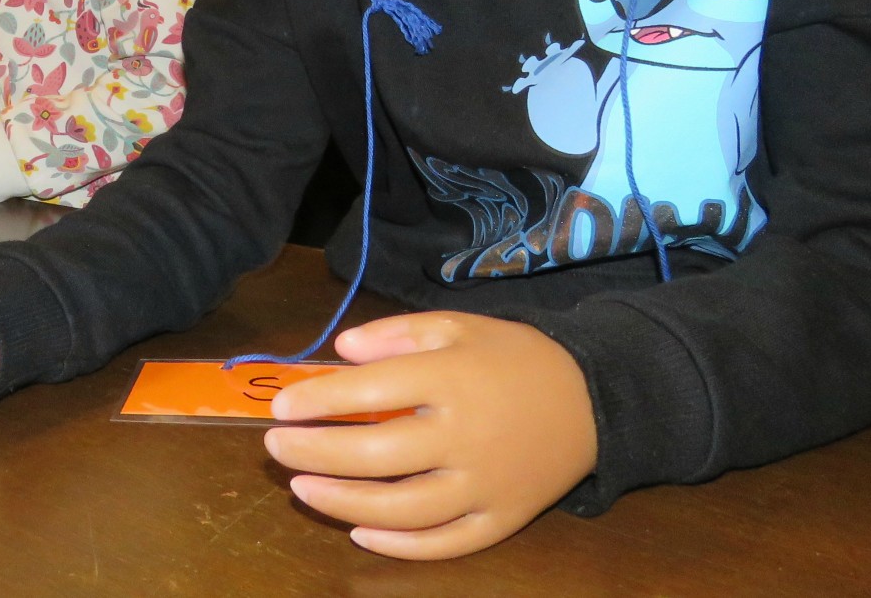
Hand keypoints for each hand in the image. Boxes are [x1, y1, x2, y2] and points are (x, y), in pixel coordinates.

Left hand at [262, 312, 596, 559]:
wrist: (595, 399)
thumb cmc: (514, 358)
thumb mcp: (458, 326)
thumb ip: (397, 333)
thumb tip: (341, 351)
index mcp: (453, 379)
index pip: (371, 392)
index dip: (319, 400)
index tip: (281, 406)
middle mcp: (466, 436)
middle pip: (377, 455)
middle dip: (315, 452)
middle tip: (275, 447)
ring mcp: (485, 485)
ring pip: (403, 508)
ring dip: (343, 502)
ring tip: (301, 487)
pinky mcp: (502, 519)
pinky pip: (445, 542)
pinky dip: (399, 545)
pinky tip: (358, 531)